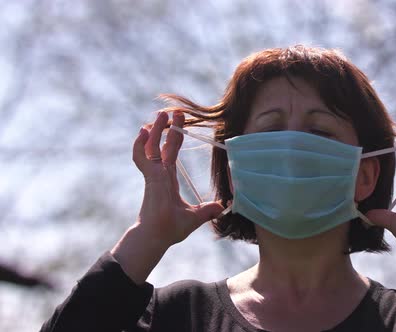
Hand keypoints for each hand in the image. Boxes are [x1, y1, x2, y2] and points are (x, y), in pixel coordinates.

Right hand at [132, 111, 223, 247]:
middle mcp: (159, 174)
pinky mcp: (150, 178)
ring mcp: (153, 175)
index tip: (178, 124)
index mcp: (167, 179)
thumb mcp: (194, 217)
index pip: (170, 152)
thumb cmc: (170, 229)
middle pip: (162, 145)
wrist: (157, 237)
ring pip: (151, 147)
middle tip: (173, 112)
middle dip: (167, 128)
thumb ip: (207, 210)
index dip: (173, 138)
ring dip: (155, 131)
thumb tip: (223, 205)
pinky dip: (140, 146)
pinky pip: (141, 158)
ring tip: (161, 115)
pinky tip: (142, 133)